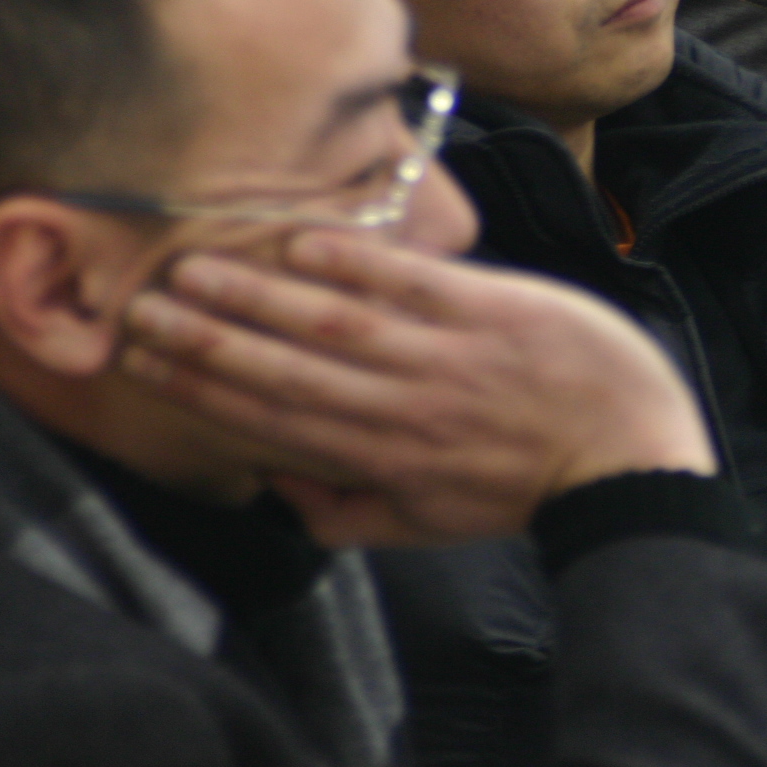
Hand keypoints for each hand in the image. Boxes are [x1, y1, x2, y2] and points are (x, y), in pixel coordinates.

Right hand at [118, 231, 714, 546]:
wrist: (625, 453)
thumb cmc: (524, 486)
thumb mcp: (429, 523)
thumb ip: (348, 510)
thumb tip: (278, 486)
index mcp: (381, 456)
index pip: (271, 418)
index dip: (199, 391)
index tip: (142, 362)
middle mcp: (400, 405)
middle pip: (284, 369)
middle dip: (206, 341)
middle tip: (140, 308)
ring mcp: (445, 354)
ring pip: (333, 323)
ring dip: (259, 297)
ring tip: (196, 270)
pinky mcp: (490, 309)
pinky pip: (411, 282)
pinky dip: (356, 262)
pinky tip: (299, 243)